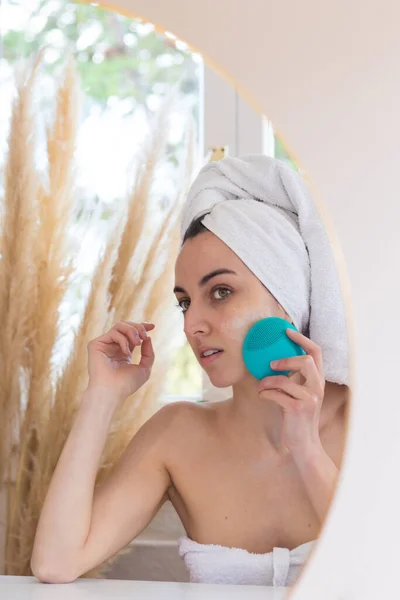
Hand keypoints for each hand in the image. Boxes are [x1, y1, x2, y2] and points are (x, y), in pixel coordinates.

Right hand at [87, 321, 155, 401]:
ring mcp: (104, 345)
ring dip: (132, 331)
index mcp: (123, 352)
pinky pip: (113, 333)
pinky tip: (126, 352)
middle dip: (139, 327)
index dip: (141, 327)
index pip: (132, 334)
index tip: (153, 326)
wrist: (112, 391)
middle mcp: (113, 346)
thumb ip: (148, 353)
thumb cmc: (127, 384)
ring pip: (119, 326)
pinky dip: (123, 340)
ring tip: (138, 342)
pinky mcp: (95, 344)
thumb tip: (148, 337)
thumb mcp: (144, 369)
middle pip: (126, 326)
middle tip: (145, 336)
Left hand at [258, 328, 324, 456]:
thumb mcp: (301, 395)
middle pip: (306, 361)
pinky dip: (265, 393)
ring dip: (268, 381)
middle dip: (286, 360)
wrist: (304, 444)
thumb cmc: (298, 418)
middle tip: (271, 364)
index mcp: (318, 381)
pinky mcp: (297, 409)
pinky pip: (276, 394)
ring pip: (285, 379)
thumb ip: (296, 379)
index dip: (302, 339)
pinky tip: (262, 395)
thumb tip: (275, 362)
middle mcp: (317, 387)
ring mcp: (309, 399)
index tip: (287, 331)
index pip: (316, 353)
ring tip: (261, 385)